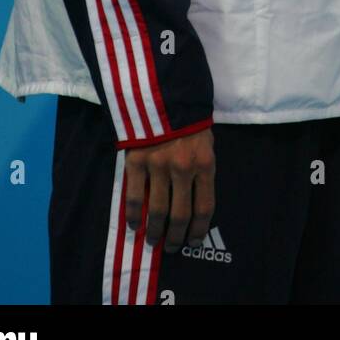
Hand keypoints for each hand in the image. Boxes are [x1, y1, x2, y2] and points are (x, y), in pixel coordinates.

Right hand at [124, 128, 215, 250]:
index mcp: (205, 163)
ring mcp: (158, 166)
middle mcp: (183, 168)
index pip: (205, 207)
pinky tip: (134, 224)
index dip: (199, 229)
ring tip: (153, 240)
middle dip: (175, 236)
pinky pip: (134, 197)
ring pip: (157, 210)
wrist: (163, 92)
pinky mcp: (136, 161)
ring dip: (155, 231)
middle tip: (172, 247)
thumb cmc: (188, 119)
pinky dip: (133, 215)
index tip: (193, 241)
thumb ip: (202, 168)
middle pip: (180, 215)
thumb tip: (195, 201)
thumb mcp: (205, 141)